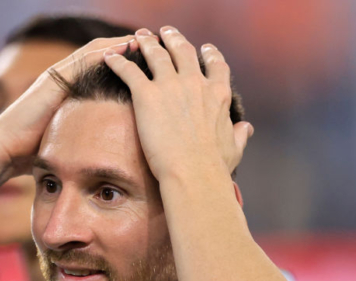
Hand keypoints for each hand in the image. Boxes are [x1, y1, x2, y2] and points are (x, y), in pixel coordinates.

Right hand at [0, 35, 138, 174]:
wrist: (4, 153)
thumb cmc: (30, 154)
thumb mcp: (65, 141)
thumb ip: (81, 136)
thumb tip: (103, 152)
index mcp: (67, 91)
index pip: (101, 68)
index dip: (125, 61)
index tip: (149, 61)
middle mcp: (62, 78)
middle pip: (101, 53)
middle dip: (126, 47)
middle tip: (153, 42)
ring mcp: (56, 77)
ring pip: (95, 51)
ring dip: (120, 43)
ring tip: (145, 39)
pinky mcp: (53, 81)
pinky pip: (83, 60)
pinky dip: (106, 51)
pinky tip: (125, 46)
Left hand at [103, 27, 252, 179]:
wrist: (193, 172)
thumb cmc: (214, 167)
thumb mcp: (233, 148)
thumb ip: (239, 135)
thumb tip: (246, 128)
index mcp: (218, 95)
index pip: (216, 66)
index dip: (210, 55)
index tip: (206, 48)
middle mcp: (195, 83)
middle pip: (183, 52)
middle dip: (174, 39)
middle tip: (166, 32)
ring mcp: (170, 86)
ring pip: (156, 55)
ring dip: (146, 43)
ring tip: (139, 37)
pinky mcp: (147, 95)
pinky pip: (129, 71)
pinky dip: (118, 62)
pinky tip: (110, 57)